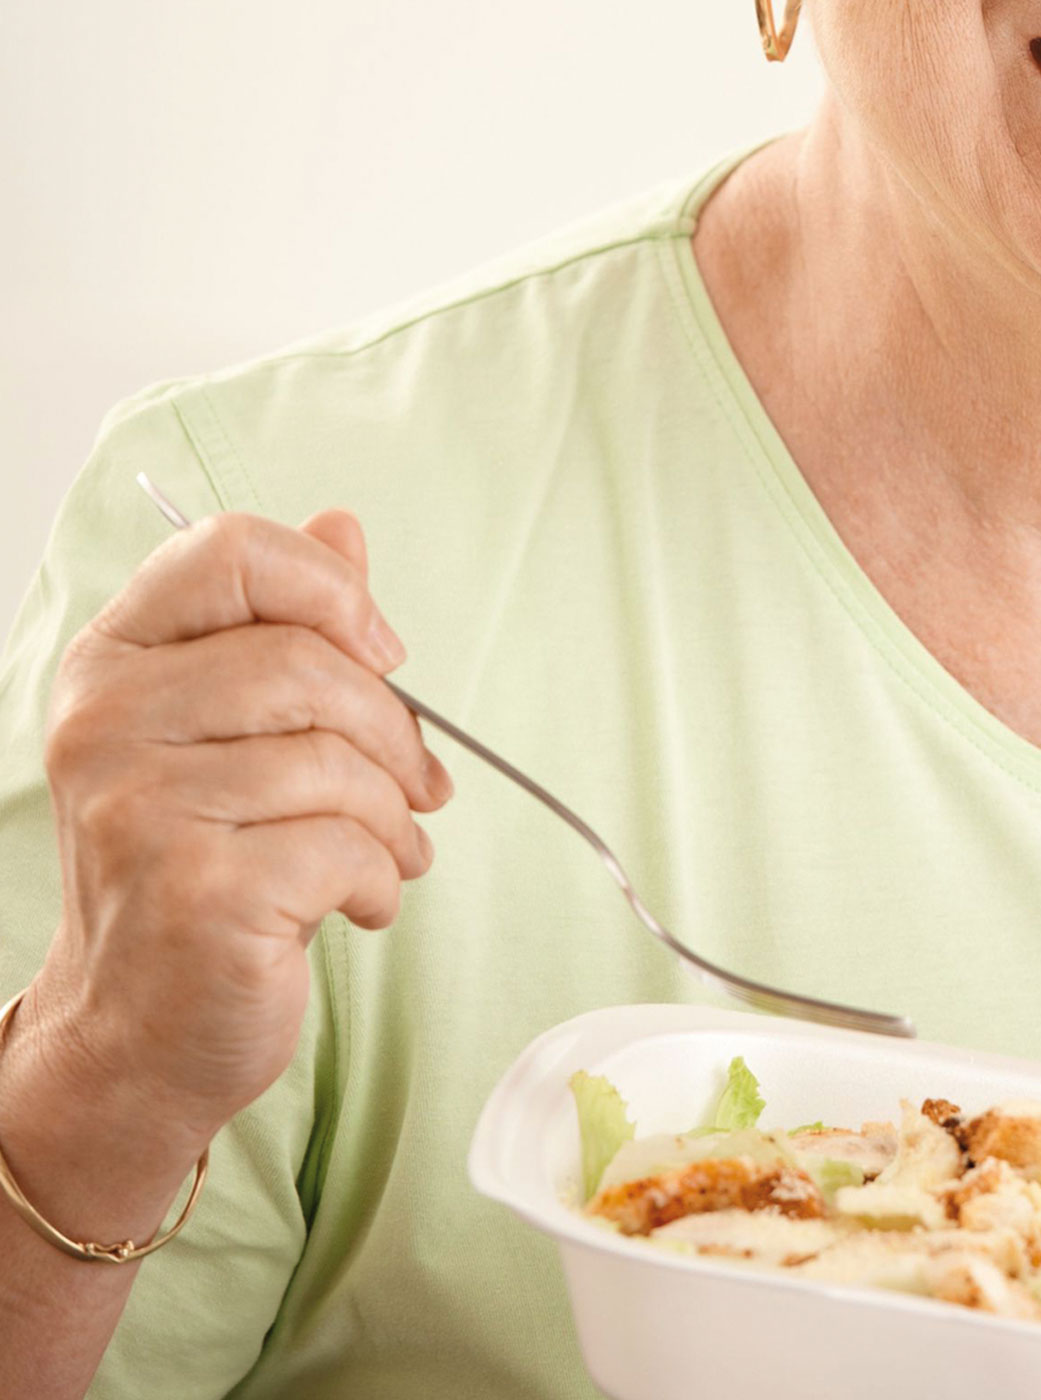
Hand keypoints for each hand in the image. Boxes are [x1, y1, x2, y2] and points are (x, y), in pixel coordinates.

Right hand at [21, 507, 451, 1172]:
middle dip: (392, 728)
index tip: (378, 652)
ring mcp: (141, 809)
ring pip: (336, 761)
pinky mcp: (197, 891)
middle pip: (307, 660)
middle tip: (418, 783)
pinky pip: (345, 846)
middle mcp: (106, 722)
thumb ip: (284, 625)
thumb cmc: (197, 865)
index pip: (231, 551)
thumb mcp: (227, 734)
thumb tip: (343, 524)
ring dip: (394, 815)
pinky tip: (364, 900)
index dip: (331, 589)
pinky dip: (381, 876)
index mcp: (112, 659)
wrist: (138, 1033)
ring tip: (390, 849)